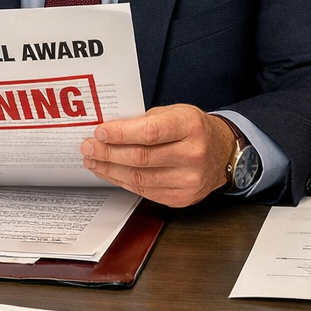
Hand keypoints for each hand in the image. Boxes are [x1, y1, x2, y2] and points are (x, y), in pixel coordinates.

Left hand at [80, 104, 235, 206]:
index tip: (100, 132)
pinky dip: (122, 182)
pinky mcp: (182, 197)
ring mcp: (189, 180)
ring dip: (110, 169)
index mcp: (190, 126)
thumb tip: (109, 131)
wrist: (222, 153)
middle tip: (88, 147)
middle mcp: (193, 154)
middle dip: (108, 152)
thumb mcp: (175, 113)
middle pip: (140, 158)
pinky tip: (110, 172)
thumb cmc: (195, 130)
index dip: (120, 134)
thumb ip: (145, 120)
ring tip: (93, 160)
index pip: (149, 132)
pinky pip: (144, 191)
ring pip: (139, 178)